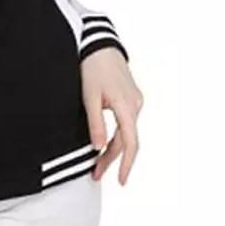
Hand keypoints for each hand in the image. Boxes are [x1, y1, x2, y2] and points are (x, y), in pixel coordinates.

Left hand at [80, 46, 143, 184]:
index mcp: (126, 106)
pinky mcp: (130, 98)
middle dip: (111, 159)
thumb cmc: (93, 67)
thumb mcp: (89, 96)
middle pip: (126, 140)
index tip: (121, 181)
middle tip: (96, 174)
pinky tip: (105, 142)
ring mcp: (134, 101)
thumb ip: (95, 123)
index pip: (130, 143)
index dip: (126, 164)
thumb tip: (97, 147)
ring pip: (125, 132)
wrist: (100, 44)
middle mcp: (135, 105)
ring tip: (96, 163)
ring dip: (113, 148)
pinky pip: (125, 122)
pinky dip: (116, 135)